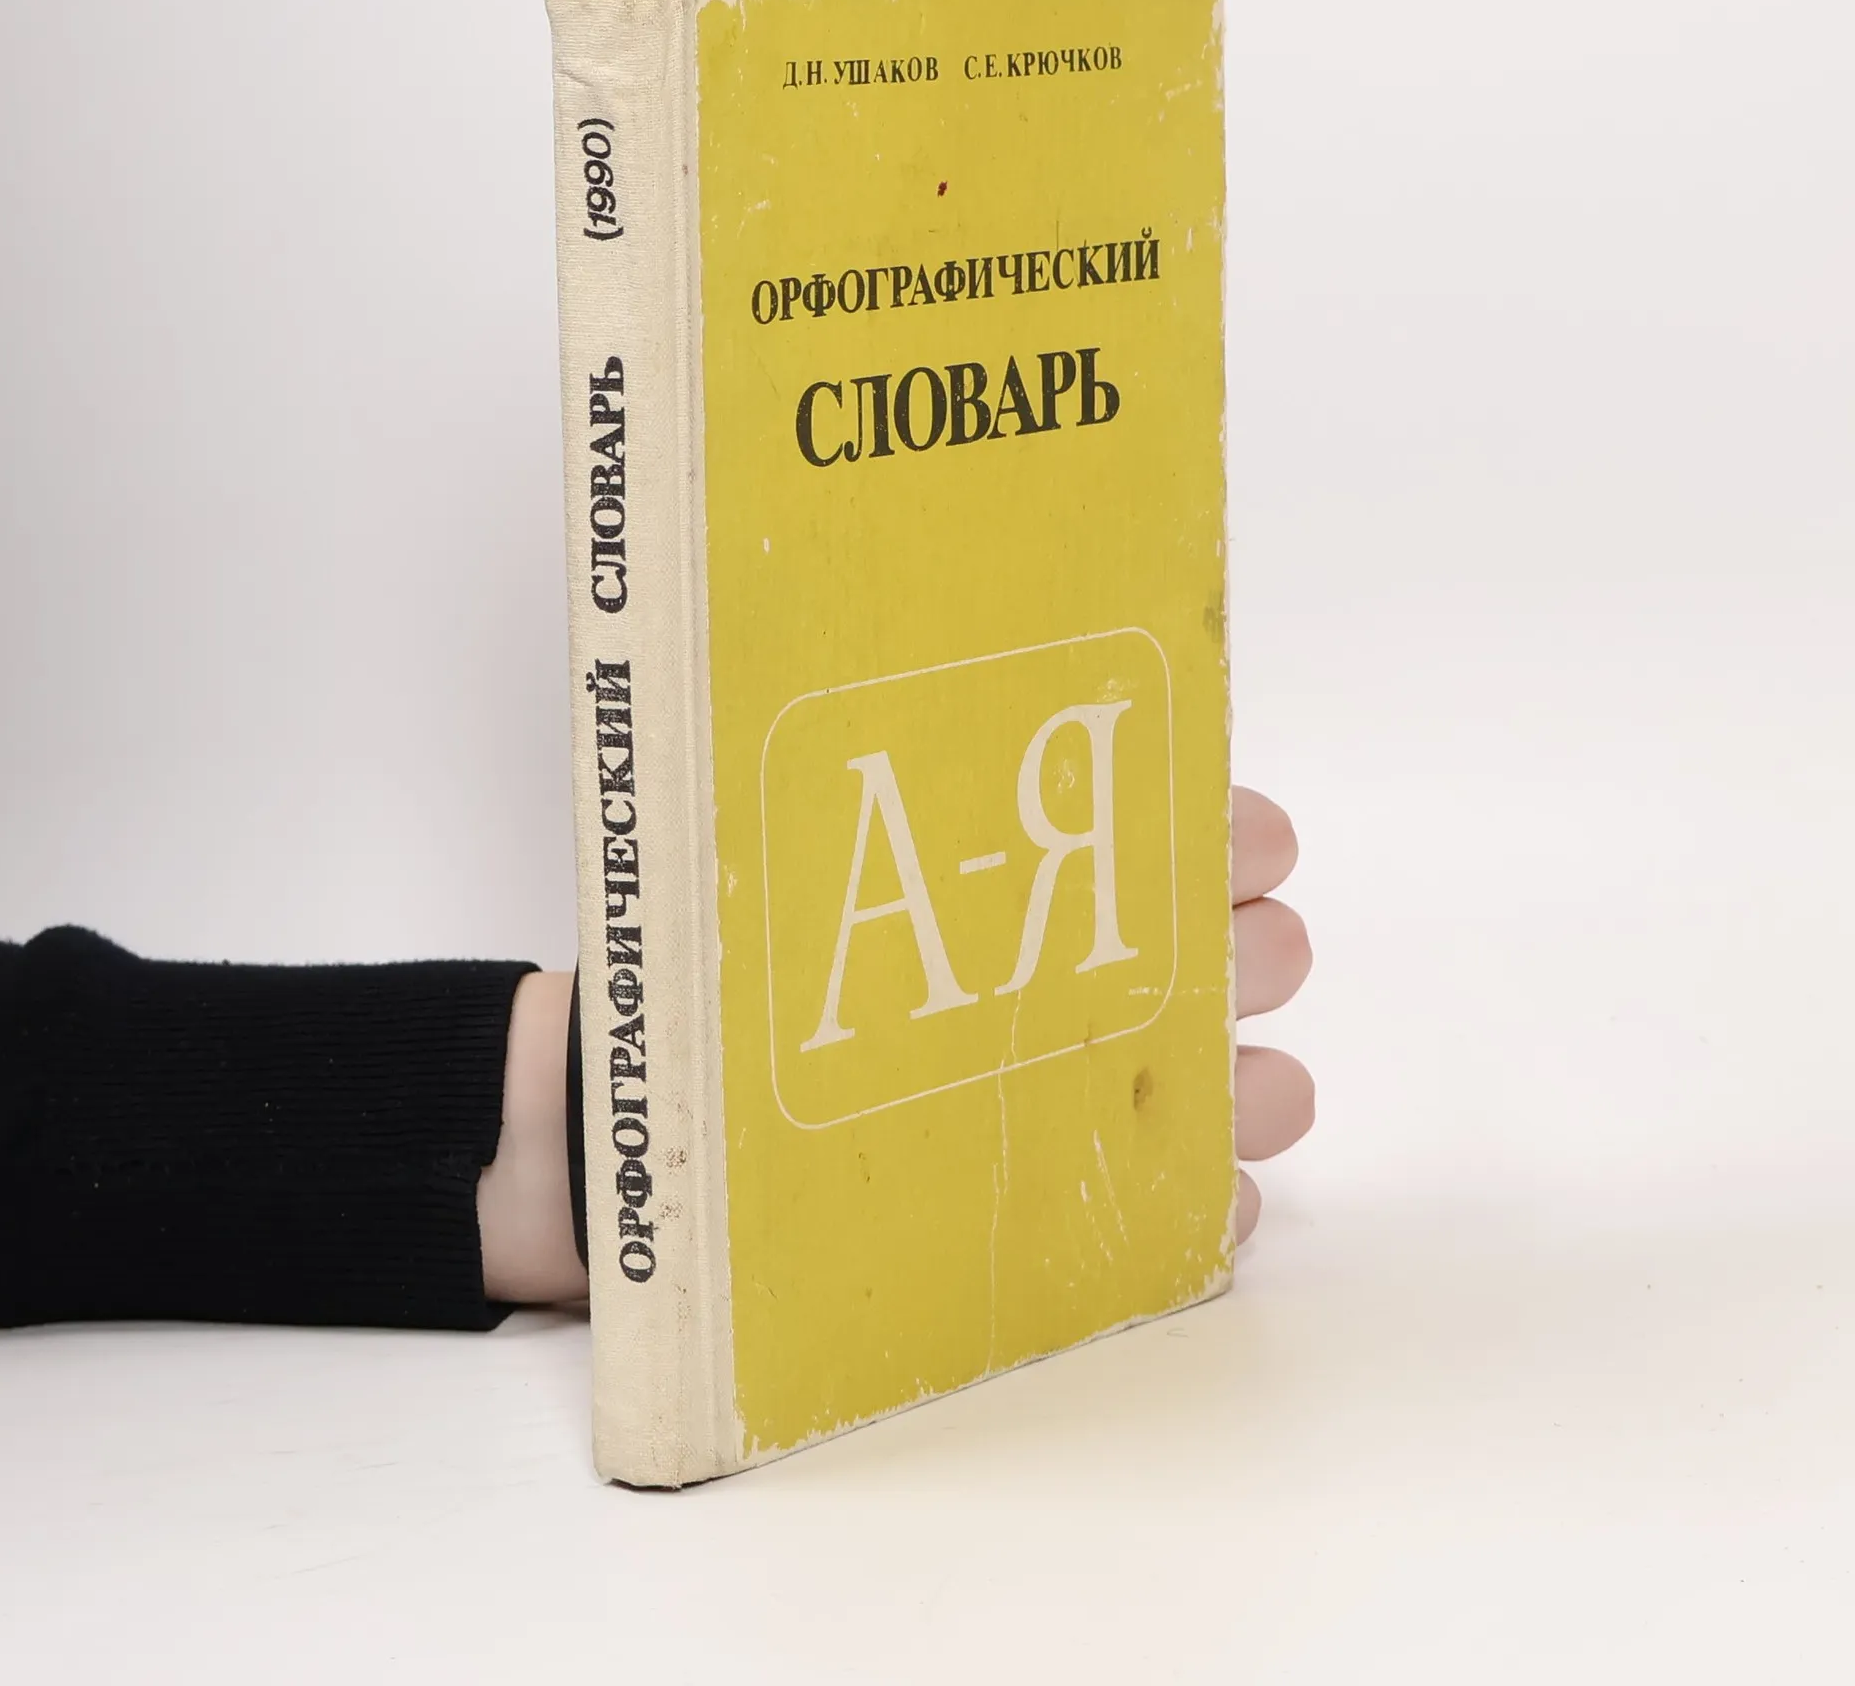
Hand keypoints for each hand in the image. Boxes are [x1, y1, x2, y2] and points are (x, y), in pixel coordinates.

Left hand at [480, 786, 1315, 1298]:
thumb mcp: (771, 859)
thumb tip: (858, 663)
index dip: (1222, 831)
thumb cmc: (703, 976)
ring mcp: (1073, 1091)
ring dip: (1246, 1084)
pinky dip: (1194, 1204)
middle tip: (1209, 961)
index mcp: (1021, 872)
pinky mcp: (1054, 1205)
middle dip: (1241, 951)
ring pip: (1232, 1080)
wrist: (625, 1140)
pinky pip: (1168, 1207)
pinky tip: (1188, 1200)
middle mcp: (1070, 973)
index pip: (1178, 826)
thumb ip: (851, 795)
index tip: (1230, 844)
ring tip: (1229, 1095)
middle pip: (1234, 949)